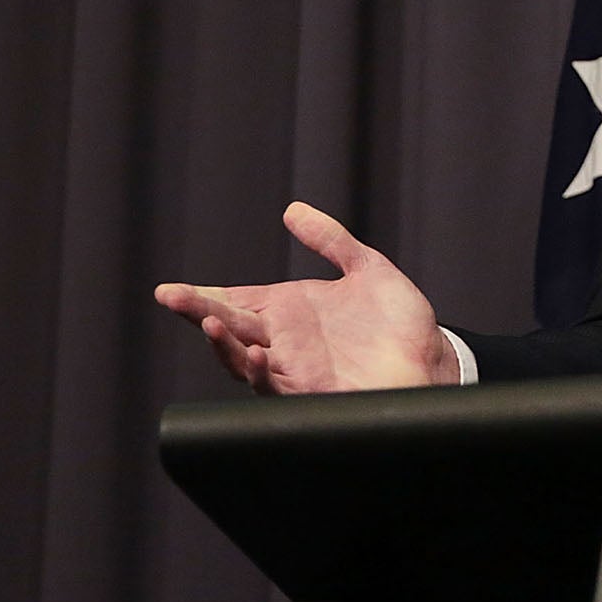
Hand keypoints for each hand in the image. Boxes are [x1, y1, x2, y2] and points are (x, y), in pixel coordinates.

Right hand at [154, 202, 458, 392]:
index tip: (171, 289)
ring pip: (242, 358)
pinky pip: (274, 385)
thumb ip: (331, 240)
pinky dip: (261, 372)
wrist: (431, 363)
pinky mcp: (310, 391)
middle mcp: (284, 341)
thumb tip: (293, 210)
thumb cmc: (398, 324)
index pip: (236, 300)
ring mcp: (294, 367)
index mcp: (290, 311)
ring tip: (210, 319)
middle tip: (169, 296)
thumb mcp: (367, 269)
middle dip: (197, 311)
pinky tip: (258, 354)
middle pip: (229, 326)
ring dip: (223, 342)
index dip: (204, 296)